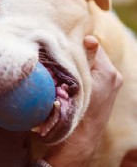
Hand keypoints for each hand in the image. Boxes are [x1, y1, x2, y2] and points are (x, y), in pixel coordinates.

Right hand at [43, 35, 122, 166]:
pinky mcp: (105, 91)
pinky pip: (94, 74)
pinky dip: (84, 72)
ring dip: (80, 63)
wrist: (80, 137)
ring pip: (93, 65)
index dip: (79, 44)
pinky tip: (72, 76)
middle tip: (64, 54)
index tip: (65, 44)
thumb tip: (90, 39)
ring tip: (67, 65)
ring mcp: (110, 84)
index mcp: (109, 73)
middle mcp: (113, 77)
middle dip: (80, 53)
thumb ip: (86, 59)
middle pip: (94, 55)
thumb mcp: (80, 82)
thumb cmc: (77, 109)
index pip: (94, 46)